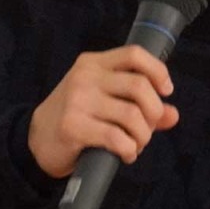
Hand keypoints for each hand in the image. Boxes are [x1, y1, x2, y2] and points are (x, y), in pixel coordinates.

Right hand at [27, 44, 178, 177]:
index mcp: (93, 63)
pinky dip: (129, 150)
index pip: (134, 54)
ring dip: (142, 136)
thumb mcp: (105, 102)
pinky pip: (117, 138)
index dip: (158, 72)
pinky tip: (125, 153)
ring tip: (135, 144)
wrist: (36, 140)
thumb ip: (140, 105)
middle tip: (147, 128)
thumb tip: (173, 115)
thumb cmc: (76, 117)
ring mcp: (78, 100)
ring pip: (132, 115)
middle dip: (154, 112)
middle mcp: (85, 76)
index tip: (166, 91)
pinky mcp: (73, 126)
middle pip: (139, 86)